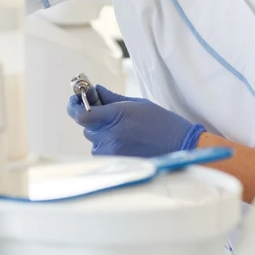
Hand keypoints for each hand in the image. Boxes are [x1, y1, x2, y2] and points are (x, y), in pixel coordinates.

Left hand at [66, 85, 205, 157]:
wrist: (181, 147)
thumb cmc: (163, 123)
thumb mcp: (138, 104)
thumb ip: (112, 98)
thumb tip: (95, 91)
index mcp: (115, 116)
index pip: (80, 114)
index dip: (74, 106)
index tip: (75, 99)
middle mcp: (110, 136)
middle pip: (87, 127)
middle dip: (93, 118)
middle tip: (105, 111)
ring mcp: (112, 152)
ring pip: (94, 141)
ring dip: (101, 133)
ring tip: (122, 129)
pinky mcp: (116, 163)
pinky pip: (102, 152)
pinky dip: (107, 145)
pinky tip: (125, 141)